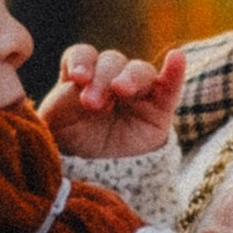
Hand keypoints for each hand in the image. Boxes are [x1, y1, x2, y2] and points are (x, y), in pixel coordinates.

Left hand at [40, 40, 186, 160]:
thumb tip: (79, 83)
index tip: (77, 77)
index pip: (83, 55)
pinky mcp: (160, 109)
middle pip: (111, 62)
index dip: (81, 61)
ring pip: (139, 70)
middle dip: (101, 78)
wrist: (94, 177)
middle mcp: (110, 79)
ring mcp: (137, 93)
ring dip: (130, 76)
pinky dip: (175, 72)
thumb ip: (63, 99)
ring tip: (120, 90)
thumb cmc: (70, 146)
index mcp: (82, 77)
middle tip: (92, 104)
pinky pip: (170, 87)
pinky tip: (176, 58)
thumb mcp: (55, 122)